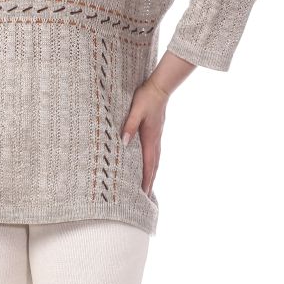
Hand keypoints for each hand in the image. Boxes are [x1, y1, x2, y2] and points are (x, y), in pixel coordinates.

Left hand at [121, 75, 169, 197]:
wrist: (160, 87)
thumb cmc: (146, 98)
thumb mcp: (135, 111)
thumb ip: (129, 126)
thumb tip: (124, 143)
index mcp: (150, 138)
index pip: (148, 163)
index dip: (146, 179)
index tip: (144, 192)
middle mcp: (155, 140)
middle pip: (154, 165)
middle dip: (150, 181)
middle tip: (146, 196)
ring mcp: (157, 136)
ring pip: (155, 159)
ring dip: (152, 173)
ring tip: (148, 184)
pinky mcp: (156, 132)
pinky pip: (155, 152)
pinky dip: (153, 163)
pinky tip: (149, 164)